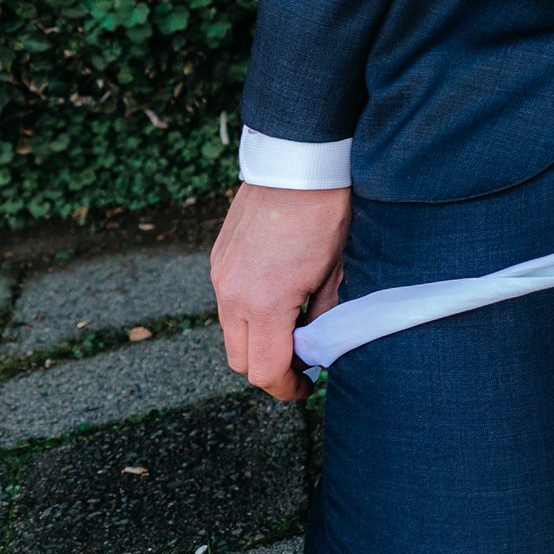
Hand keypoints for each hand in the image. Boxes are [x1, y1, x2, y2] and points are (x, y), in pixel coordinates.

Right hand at [211, 182, 350, 401]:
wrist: (298, 164)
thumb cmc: (326, 214)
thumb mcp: (336, 273)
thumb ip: (323, 318)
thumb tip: (317, 345)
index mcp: (264, 305)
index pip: (264, 371)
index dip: (287, 389)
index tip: (306, 387)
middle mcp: (232, 295)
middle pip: (241, 360)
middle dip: (270, 369)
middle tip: (302, 362)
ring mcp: (220, 276)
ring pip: (230, 332)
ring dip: (257, 340)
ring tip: (292, 326)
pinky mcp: (218, 259)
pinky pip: (227, 301)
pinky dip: (247, 312)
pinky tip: (277, 296)